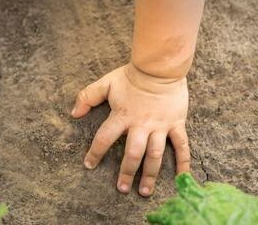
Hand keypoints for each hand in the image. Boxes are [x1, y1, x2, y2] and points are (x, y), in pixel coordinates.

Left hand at [71, 64, 189, 196]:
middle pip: (133, 153)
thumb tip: (74, 113)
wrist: (159, 67)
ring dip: (150, 174)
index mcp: (122, 116)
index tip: (89, 165)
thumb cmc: (131, 76)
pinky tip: (182, 177)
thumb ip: (87, 96)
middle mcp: (141, 125)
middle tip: (121, 189)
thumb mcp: (106, 83)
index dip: (95, 153)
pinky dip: (183, 161)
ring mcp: (160, 126)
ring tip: (144, 192)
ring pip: (155, 155)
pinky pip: (182, 145)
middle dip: (126, 173)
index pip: (104, 138)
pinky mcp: (176, 124)